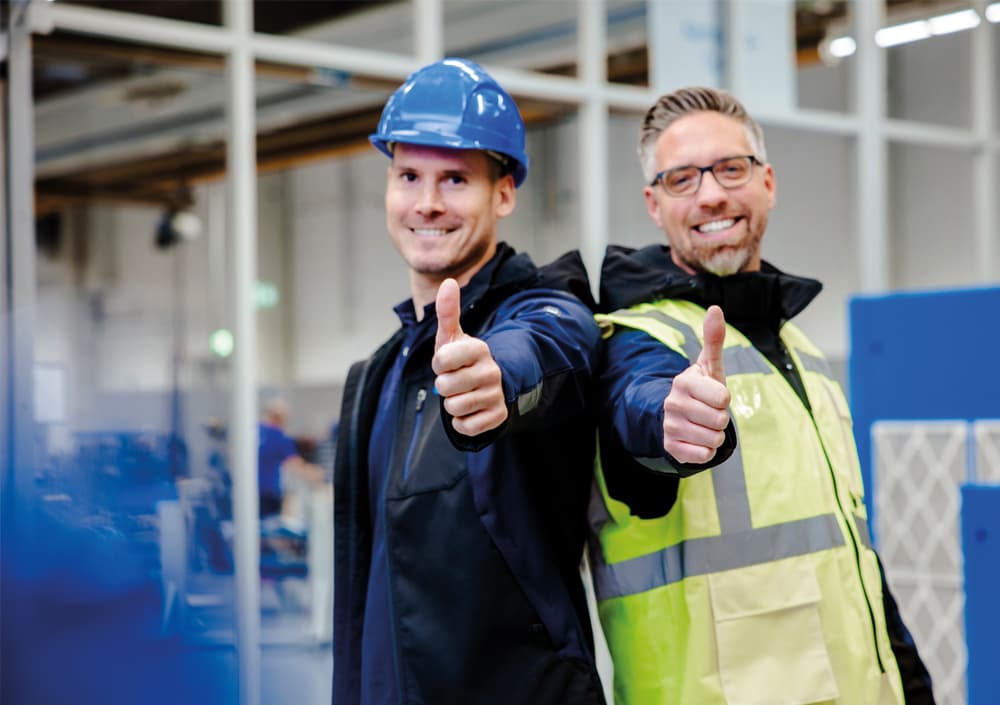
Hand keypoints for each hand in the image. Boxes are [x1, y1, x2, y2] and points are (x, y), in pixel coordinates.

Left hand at [431, 278, 508, 435]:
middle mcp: (491, 371)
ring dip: (452, 405)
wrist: (489, 387)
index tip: (446, 362)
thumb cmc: (462, 360)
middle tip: (454, 381)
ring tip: (462, 394)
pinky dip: (462, 422)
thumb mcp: (452, 337)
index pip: (442, 359)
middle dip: (443, 387)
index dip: (438, 363)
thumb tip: (449, 282)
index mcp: (479, 349)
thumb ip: (447, 312)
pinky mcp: (498, 416)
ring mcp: (496, 394)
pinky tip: (470, 410)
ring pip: (455, 408)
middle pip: (445, 387)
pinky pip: (466, 426)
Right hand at [661, 305, 730, 463]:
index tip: (714, 395)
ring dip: (715, 435)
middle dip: (721, 419)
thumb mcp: (709, 366)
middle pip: (720, 420)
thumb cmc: (702, 389)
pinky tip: (697, 440)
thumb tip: (715, 309)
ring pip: (714, 439)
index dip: (724, 398)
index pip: (722, 397)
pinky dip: (706, 450)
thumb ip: (714, 339)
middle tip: (709, 412)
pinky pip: (704, 455)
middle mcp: (673, 403)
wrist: (679, 417)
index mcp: (683, 382)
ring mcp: (670, 426)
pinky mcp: (671, 447)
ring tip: (704, 425)